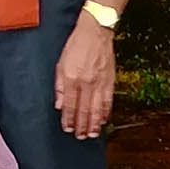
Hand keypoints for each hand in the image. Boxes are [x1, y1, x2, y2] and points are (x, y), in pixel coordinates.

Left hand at [55, 19, 116, 139]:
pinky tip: (104, 119)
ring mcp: (99, 82)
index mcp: (72, 78)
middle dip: (82, 126)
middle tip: (80, 137)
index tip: (68, 129)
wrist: (96, 31)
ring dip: (94, 123)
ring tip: (92, 134)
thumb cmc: (77, 45)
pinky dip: (106, 112)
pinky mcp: (110, 80)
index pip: (69, 105)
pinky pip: (108, 100)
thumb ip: (59, 85)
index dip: (68, 119)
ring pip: (97, 108)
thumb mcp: (61, 63)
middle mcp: (86, 83)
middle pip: (84, 110)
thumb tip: (59, 104)